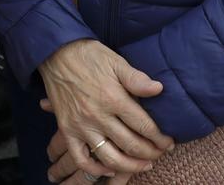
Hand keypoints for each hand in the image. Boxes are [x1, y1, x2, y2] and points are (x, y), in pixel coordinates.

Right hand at [37, 39, 172, 181]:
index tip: (168, 143)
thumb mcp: (116, 61)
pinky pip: (81, 158)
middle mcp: (98, 116)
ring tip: (143, 165)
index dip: (160, 138)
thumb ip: (137, 79)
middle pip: (131, 145)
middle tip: (160, 153)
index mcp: (113, 98)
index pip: (144, 126)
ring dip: (130, 167)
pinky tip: (110, 170)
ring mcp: (81, 125)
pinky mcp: (67, 130)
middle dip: (150, 153)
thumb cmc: (89, 56)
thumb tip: (159, 89)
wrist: (55, 53)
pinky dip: (96, 170)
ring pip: (110, 158)